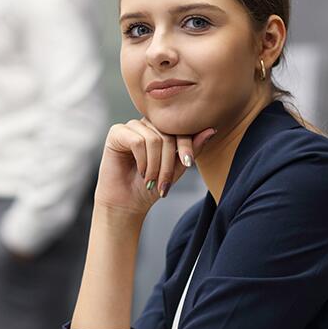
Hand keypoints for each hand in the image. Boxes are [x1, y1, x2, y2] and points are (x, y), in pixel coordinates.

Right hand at [93, 118, 215, 214]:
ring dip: (155, 165)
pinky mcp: (116, 133)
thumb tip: (211, 130)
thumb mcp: (177, 168)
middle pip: (166, 134)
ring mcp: (130, 127)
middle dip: (168, 162)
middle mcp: (146, 124)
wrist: (127, 203)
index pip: (179, 128)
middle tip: (164, 182)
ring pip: (153, 139)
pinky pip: (137, 141)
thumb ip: (192, 149)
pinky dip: (142, 161)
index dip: (186, 145)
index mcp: (160, 129)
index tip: (188, 163)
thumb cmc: (151, 186)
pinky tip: (141, 172)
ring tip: (150, 180)